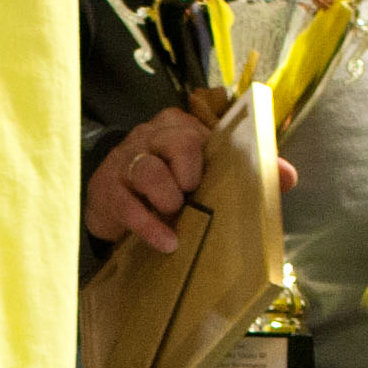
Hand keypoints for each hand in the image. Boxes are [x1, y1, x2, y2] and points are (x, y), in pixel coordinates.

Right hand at [87, 107, 210, 251]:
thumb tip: (260, 173)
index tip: (218, 182)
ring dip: (169, 199)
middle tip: (190, 195)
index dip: (214, 162)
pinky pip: (130, 207)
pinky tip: (167, 242)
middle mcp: (148, 135)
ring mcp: (124, 160)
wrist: (107, 201)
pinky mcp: (107, 189)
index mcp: (174, 125)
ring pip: (151, 172)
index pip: (203, 133)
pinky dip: (151, 228)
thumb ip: (217, 165)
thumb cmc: (160, 183)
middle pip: (182, 143)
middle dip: (191, 175)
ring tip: (174, 213)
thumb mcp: (187, 166)